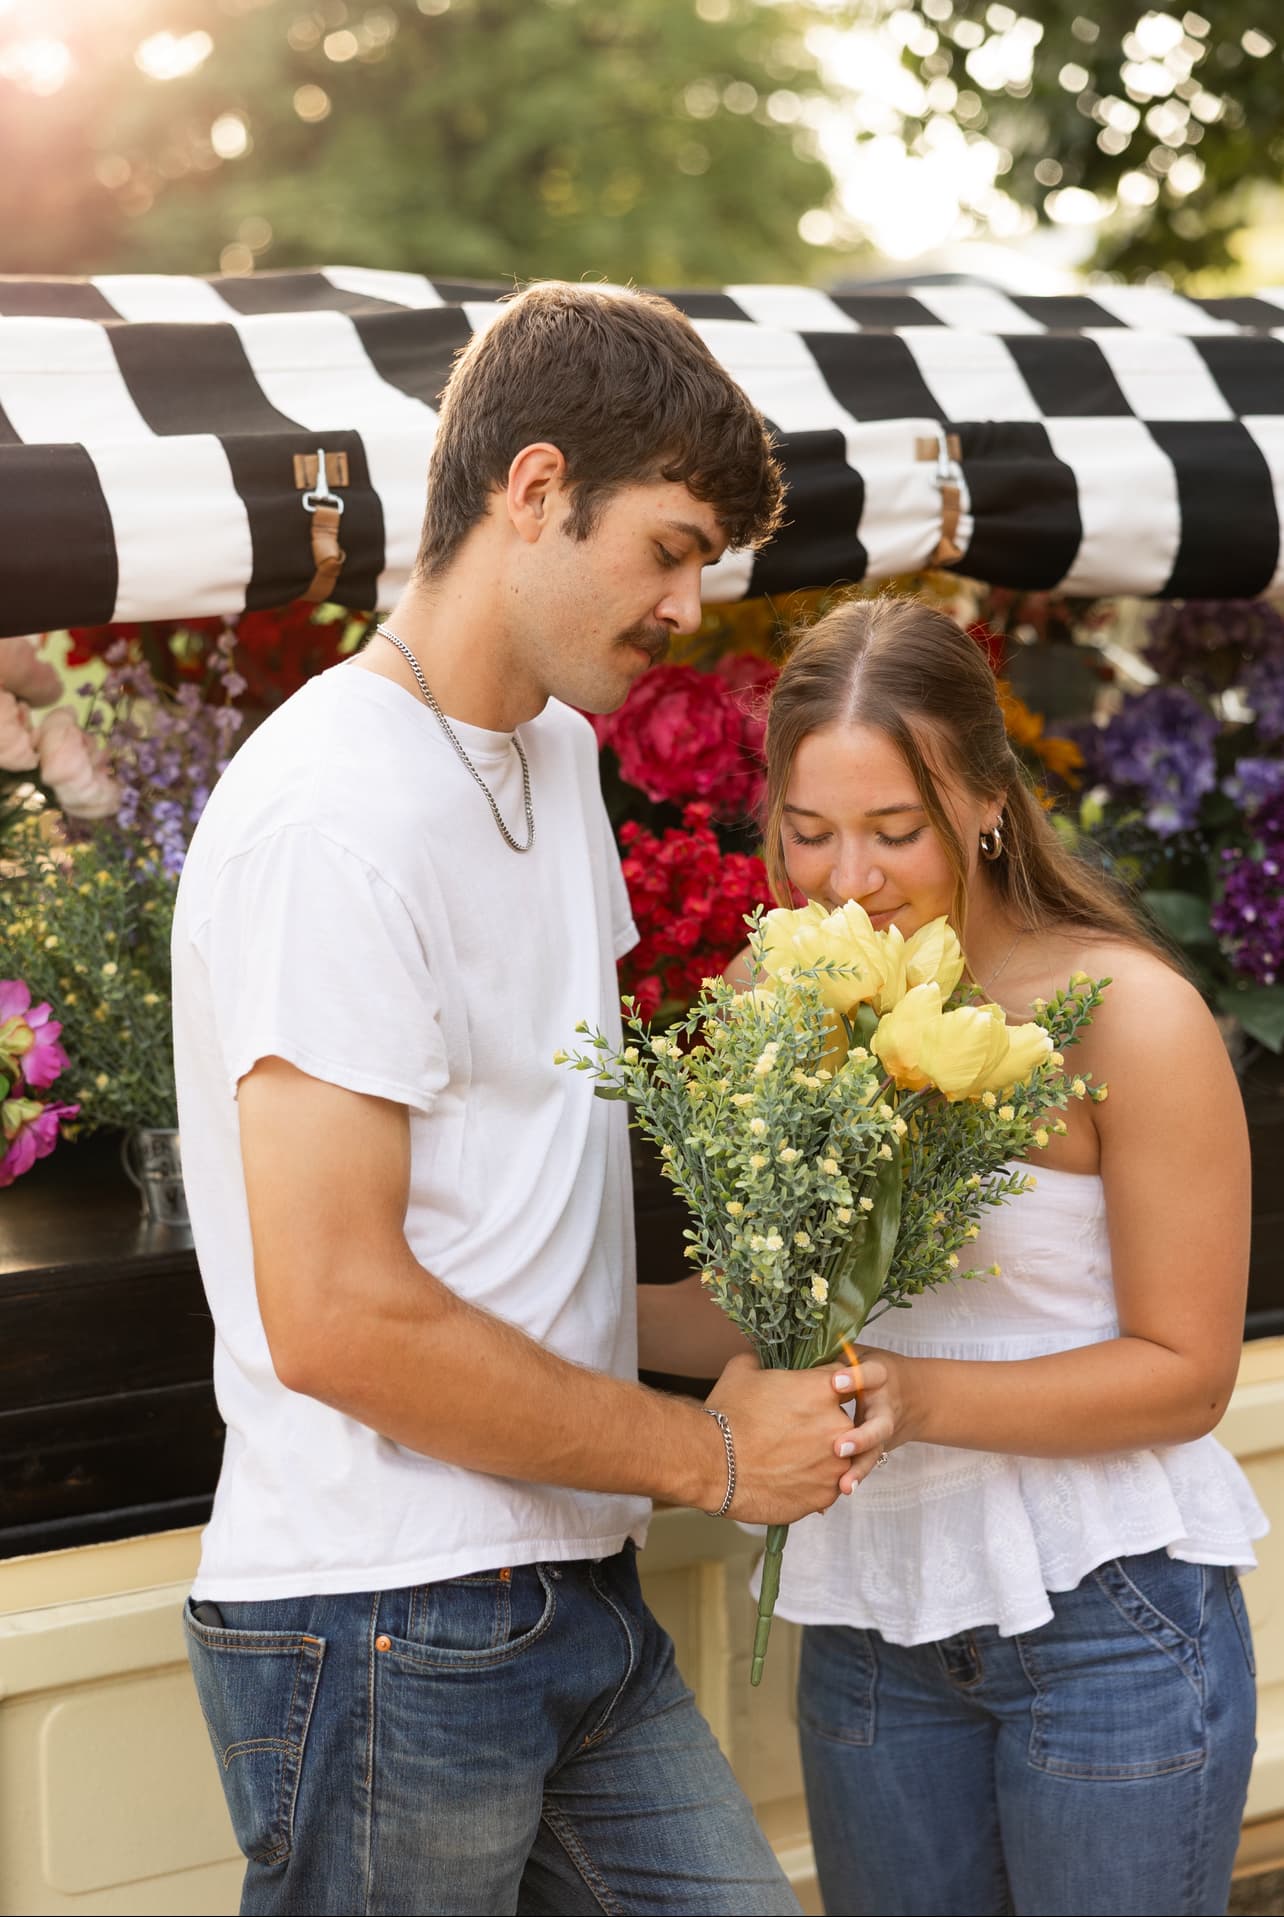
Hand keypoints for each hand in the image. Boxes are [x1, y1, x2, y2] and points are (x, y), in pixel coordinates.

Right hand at [704, 1353, 864, 1523]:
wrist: (713, 1464)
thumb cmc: (728, 1415)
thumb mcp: (742, 1370)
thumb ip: (764, 1360)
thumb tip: (764, 1359)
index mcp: (824, 1389)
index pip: (843, 1379)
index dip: (824, 1386)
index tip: (810, 1395)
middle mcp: (838, 1425)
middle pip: (842, 1420)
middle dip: (822, 1424)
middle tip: (792, 1431)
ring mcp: (835, 1463)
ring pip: (838, 1456)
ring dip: (820, 1456)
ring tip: (788, 1458)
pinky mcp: (826, 1494)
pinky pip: (827, 1485)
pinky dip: (811, 1482)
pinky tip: (786, 1477)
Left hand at [837, 1349, 903, 1487]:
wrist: (916, 1396)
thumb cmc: (872, 1370)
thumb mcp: (859, 1354)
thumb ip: (836, 1354)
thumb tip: (799, 1346)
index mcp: (880, 1376)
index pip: (871, 1375)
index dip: (855, 1378)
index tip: (834, 1384)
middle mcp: (885, 1406)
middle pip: (879, 1424)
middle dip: (861, 1437)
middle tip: (840, 1447)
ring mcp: (884, 1431)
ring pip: (875, 1451)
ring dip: (860, 1468)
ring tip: (844, 1484)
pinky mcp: (879, 1449)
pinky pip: (868, 1465)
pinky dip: (856, 1478)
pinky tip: (841, 1490)